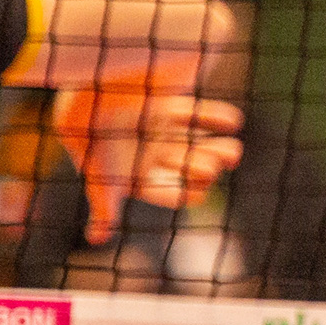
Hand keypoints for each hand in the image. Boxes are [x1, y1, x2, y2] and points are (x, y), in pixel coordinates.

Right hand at [53, 85, 244, 245]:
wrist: (91, 86)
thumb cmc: (94, 136)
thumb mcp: (101, 175)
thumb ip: (105, 207)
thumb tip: (97, 239)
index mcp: (133, 173)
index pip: (165, 191)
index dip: (184, 193)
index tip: (198, 193)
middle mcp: (148, 152)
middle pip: (185, 167)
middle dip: (203, 168)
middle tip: (215, 167)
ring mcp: (159, 126)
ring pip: (195, 143)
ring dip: (218, 148)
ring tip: (234, 151)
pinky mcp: (168, 101)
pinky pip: (199, 113)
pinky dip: (217, 116)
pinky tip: (233, 122)